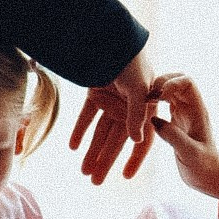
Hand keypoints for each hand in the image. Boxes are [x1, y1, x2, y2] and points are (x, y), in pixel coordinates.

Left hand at [69, 49, 155, 184]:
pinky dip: (80, 130)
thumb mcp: (137, 87)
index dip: (135, 158)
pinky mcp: (95, 93)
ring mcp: (111, 101)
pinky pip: (87, 117)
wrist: (110, 36)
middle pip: (116, 140)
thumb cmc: (131, 60)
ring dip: (92, 150)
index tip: (125, 177)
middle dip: (105, 161)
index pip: (142, 139)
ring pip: (100, 132)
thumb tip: (136, 139)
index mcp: (145, 108)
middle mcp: (128, 107)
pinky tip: (73, 147)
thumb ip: (136, 114)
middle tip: (95, 181)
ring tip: (83, 171)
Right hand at [149, 74, 218, 209]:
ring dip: (154, 90)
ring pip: (168, 89)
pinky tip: (140, 112)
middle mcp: (190, 107)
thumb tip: (155, 121)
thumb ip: (174, 137)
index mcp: (197, 110)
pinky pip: (162, 102)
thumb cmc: (203, 167)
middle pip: (176, 80)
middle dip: (160, 82)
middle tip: (146, 96)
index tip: (158, 96)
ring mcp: (182, 112)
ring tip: (140, 103)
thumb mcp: (190, 154)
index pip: (188, 82)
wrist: (207, 176)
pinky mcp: (174, 120)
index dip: (172, 83)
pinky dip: (151, 101)